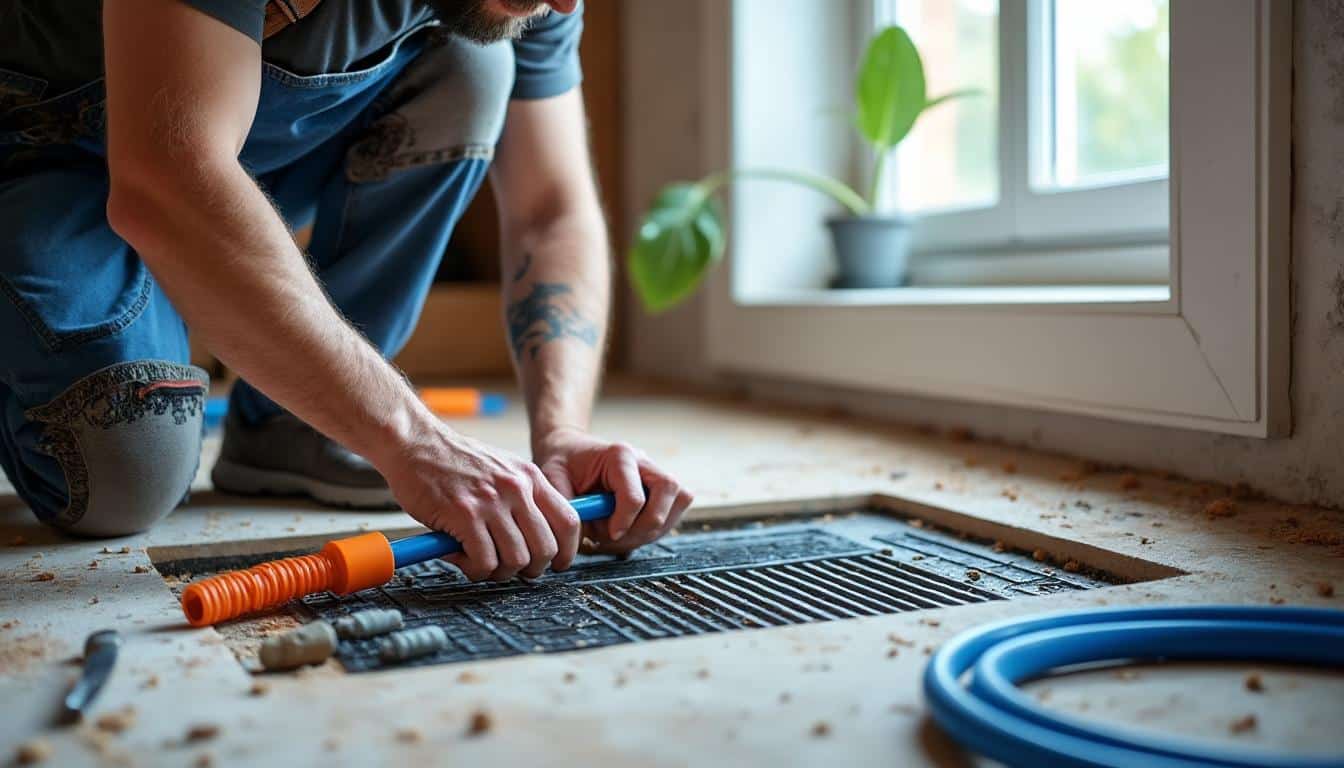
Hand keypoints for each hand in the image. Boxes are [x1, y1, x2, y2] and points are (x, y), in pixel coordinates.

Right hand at [379, 420, 579, 580]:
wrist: (415, 442)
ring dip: (499, 571)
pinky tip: (461, 556)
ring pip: (516, 560)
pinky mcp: (464, 515)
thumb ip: (523, 498)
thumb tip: (538, 538)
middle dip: (530, 568)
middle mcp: (516, 488)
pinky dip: (474, 570)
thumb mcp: (502, 468)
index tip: (555, 563)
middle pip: (546, 549)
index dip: (566, 552)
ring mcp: (491, 502)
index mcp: (530, 477)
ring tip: (480, 560)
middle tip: (511, 567)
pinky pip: (484, 562)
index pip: (569, 522)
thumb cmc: (454, 460)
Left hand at [532, 427, 692, 554]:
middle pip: (672, 492)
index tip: (606, 535)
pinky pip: (676, 508)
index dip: (623, 524)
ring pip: (681, 500)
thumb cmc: (563, 463)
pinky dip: (658, 526)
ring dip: (656, 527)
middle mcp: (643, 461)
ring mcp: (655, 472)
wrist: (571, 450)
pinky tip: (630, 531)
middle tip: (617, 537)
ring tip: (622, 535)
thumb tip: (577, 537)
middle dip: (648, 525)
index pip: (636, 496)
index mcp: (619, 455)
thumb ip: (565, 506)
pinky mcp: (660, 487)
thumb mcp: (553, 478)